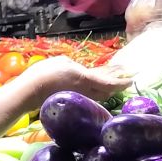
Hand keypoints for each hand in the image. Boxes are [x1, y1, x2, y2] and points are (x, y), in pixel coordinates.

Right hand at [17, 55, 134, 106]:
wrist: (29, 91)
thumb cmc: (45, 73)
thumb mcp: (63, 62)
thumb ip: (77, 66)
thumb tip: (82, 72)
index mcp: (85, 79)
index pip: (109, 83)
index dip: (121, 82)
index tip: (132, 78)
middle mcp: (85, 90)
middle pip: (106, 89)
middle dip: (116, 83)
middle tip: (126, 76)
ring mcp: (78, 96)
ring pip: (99, 93)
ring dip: (108, 87)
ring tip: (114, 79)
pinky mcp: (71, 98)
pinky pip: (89, 94)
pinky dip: (97, 89)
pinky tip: (98, 86)